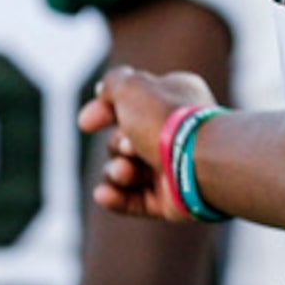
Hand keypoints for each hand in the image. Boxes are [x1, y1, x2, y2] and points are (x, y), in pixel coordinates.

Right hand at [82, 66, 215, 220]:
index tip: (85, 123)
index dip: (103, 112)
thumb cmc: (165, 119)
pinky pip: (134, 201)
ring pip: (125, 171)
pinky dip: (117, 198)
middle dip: (116, 145)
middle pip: (123, 141)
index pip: (130, 104)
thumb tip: (102, 91)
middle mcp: (173, 133)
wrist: (199, 161)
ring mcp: (171, 167)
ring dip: (117, 171)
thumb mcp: (132, 88)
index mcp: (171, 99)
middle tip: (130, 146)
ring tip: (126, 171)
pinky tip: (103, 194)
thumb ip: (113, 83)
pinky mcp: (169, 199)